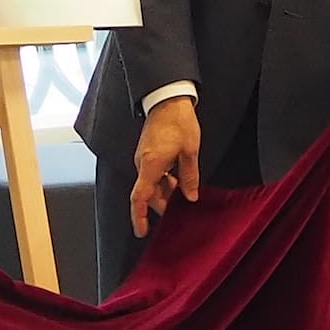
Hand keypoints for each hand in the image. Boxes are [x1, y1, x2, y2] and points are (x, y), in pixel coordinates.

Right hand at [130, 97, 199, 237]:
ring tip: (184, 188)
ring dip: (165, 190)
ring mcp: (143, 157)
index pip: (139, 197)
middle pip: (148, 192)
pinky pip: (153, 173)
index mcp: (151, 165)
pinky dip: (164, 179)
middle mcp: (142, 163)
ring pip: (151, 183)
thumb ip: (189, 177)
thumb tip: (190, 197)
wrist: (168, 99)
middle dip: (162, 202)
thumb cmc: (179, 122)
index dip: (139, 217)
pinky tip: (178, 177)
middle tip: (181, 206)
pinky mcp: (147, 151)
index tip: (142, 231)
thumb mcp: (190, 151)